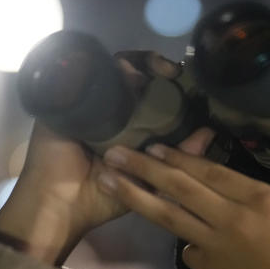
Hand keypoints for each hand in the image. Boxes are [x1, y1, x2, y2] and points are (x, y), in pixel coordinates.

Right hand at [0, 51, 190, 264]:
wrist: (60, 207)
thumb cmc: (99, 199)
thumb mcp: (148, 181)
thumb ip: (179, 159)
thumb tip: (209, 134)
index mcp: (128, 128)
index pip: (150, 96)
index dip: (169, 87)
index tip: (187, 86)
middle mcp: (109, 112)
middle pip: (132, 75)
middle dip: (155, 66)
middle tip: (172, 70)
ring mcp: (86, 103)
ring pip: (112, 68)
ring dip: (136, 62)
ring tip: (155, 68)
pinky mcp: (65, 99)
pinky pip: (84, 72)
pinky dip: (104, 65)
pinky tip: (123, 68)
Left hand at [97, 142, 269, 268]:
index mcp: (262, 200)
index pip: (211, 170)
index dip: (180, 157)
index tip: (154, 145)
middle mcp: (232, 216)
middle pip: (180, 186)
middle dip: (144, 167)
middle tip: (114, 152)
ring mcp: (214, 244)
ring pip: (167, 214)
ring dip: (134, 195)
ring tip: (107, 180)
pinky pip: (185, 248)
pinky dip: (179, 240)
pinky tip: (168, 234)